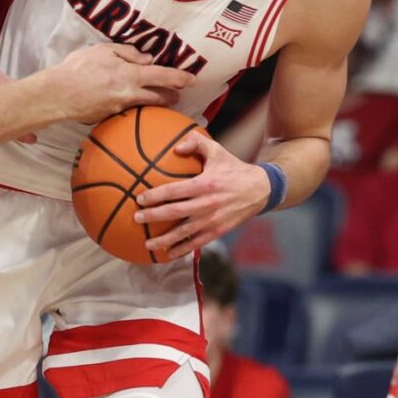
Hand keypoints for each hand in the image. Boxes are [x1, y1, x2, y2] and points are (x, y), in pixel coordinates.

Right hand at [47, 42, 194, 123]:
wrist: (58, 94)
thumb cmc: (78, 67)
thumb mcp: (103, 50)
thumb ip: (128, 52)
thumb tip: (147, 59)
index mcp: (130, 75)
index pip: (162, 76)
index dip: (179, 78)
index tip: (192, 80)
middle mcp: (130, 94)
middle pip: (159, 97)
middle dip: (172, 95)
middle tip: (178, 93)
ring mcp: (120, 108)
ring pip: (145, 104)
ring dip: (155, 101)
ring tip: (159, 98)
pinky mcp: (109, 116)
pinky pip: (127, 109)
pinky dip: (133, 104)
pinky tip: (128, 101)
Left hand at [132, 130, 268, 259]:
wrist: (260, 190)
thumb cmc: (234, 169)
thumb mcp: (217, 151)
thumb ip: (196, 143)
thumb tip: (176, 147)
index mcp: (204, 184)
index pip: (174, 191)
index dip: (155, 195)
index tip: (140, 199)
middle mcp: (207, 204)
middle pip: (174, 212)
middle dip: (153, 216)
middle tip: (137, 218)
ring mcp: (212, 220)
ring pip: (184, 232)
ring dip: (164, 239)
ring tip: (148, 243)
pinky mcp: (218, 231)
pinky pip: (197, 243)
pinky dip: (182, 249)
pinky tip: (169, 254)